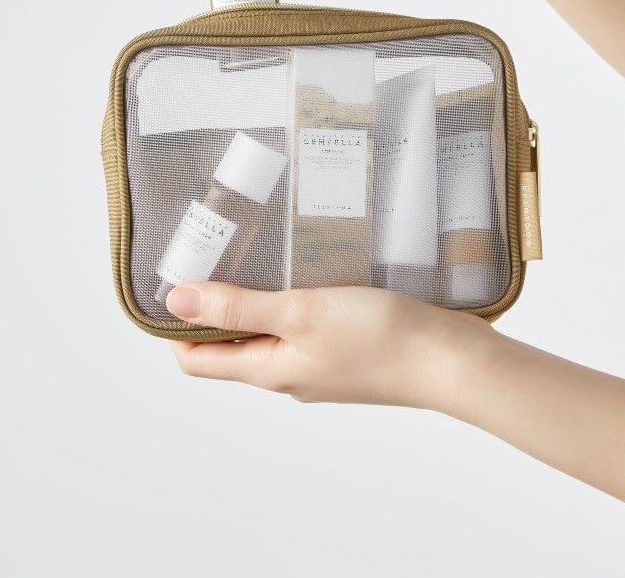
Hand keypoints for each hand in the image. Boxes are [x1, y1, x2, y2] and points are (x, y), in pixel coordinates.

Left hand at [165, 281, 496, 409]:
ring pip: (268, 331)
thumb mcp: (300, 313)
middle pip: (230, 344)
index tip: (173, 280)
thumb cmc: (380, 339)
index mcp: (268, 370)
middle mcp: (287, 372)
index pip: (196, 358)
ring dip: (254, 298)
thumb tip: (176, 301)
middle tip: (210, 254)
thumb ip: (239, 306)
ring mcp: (318, 362)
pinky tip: (303, 267)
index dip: (174, 326)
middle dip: (213, 305)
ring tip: (254, 253)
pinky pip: (302, 325)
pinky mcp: (345, 348)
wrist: (451, 360)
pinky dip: (291, 298)